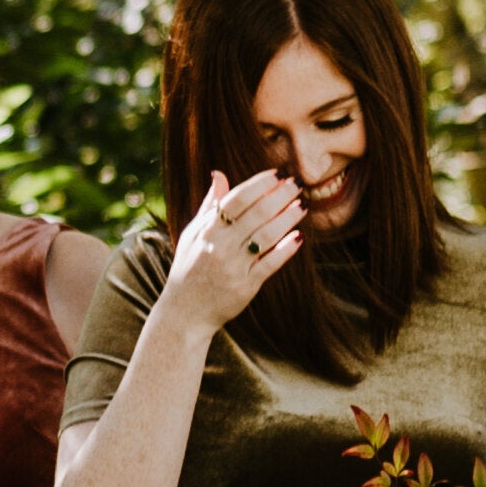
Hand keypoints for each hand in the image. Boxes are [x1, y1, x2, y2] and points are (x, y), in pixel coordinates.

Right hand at [154, 166, 307, 335]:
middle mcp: (219, 246)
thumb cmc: (189, 268)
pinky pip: (269, 264)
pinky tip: (299, 237)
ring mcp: (233, 267)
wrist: (184, 312)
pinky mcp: (245, 286)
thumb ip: (209, 205)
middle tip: (296, 185)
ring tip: (301, 206)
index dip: (258, 184)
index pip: (236, 199)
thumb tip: (218, 174)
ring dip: (286, 219)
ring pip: (266, 236)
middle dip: (278, 196)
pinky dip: (285, 250)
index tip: (276, 174)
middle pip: (255, 214)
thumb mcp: (192, 235)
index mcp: (207, 231)